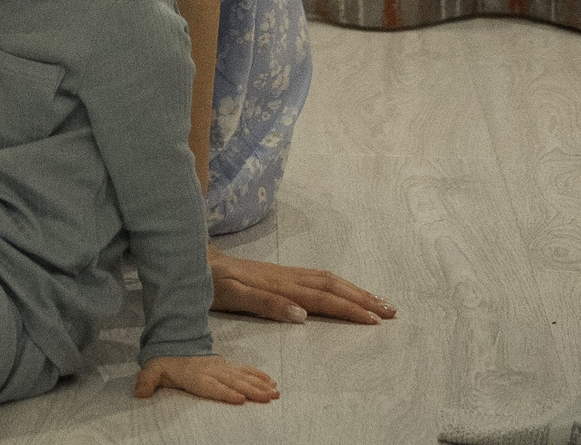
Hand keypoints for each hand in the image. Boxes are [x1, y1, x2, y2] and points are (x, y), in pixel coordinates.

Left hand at [133, 353, 279, 403]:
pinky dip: (258, 375)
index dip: (224, 392)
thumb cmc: (164, 363)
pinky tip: (271, 381)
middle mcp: (211, 371)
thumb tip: (139, 393)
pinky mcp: (227, 366)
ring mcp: (221, 367)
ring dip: (259, 384)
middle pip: (233, 382)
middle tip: (268, 397)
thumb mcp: (152, 370)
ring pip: (242, 376)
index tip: (240, 399)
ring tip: (274, 392)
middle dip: (251, 390)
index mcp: (195, 375)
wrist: (173, 344)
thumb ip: (146, 381)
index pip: (211, 386)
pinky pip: (244, 370)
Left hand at [208, 248, 393, 324]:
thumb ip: (264, 303)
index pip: (320, 298)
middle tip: (391, 312)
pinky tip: (343, 291)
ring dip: (354, 290)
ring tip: (379, 302)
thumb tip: (301, 313)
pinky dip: (337, 285)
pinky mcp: (276, 274)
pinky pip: (316, 278)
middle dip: (362, 298)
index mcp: (277, 285)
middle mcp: (284, 277)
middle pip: (331, 286)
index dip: (348, 309)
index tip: (374, 321)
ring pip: (326, 279)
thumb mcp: (230, 296)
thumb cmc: (206, 282)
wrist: (189, 259)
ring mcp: (282, 273)